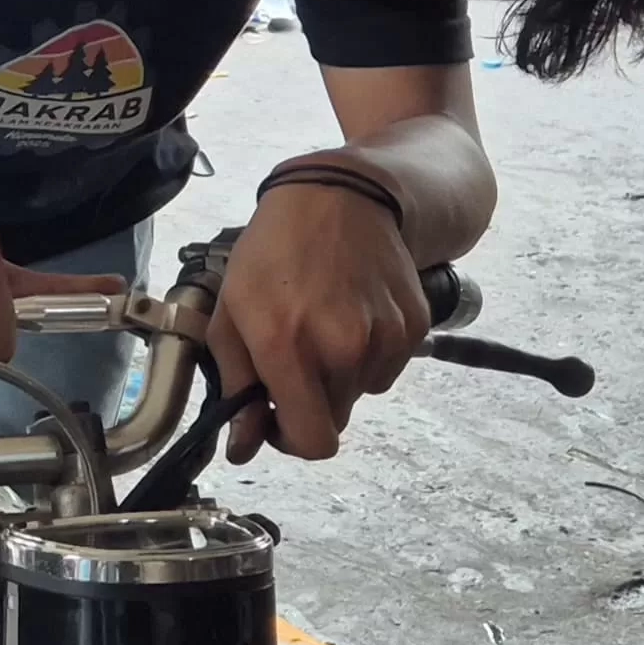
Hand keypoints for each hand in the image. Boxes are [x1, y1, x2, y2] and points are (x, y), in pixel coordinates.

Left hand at [205, 177, 432, 461]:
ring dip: (340, 375)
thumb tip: (242, 448)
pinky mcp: (413, 326)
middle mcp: (344, 348)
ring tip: (323, 323)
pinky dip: (369, 354)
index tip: (277, 417)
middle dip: (311, 400)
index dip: (292, 440)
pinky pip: (387, 367)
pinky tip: (351, 312)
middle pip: (335, 419)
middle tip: (296, 357)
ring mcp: (385, 337)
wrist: (339, 196)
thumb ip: (236, 385)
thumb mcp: (231, 312)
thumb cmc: (274, 251)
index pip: (312, 441)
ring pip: (361, 392)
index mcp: (289, 347)